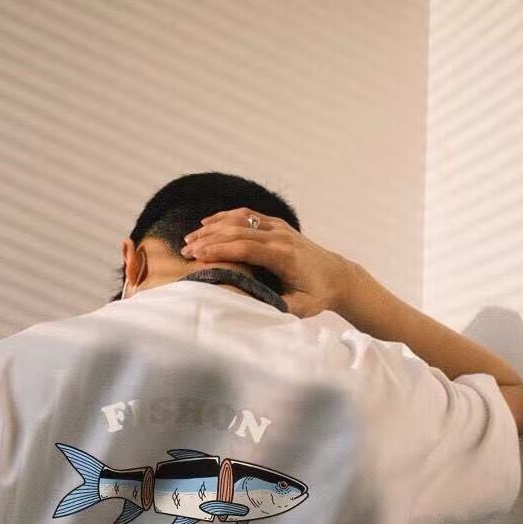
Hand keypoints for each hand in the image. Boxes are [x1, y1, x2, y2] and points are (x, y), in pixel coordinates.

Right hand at [182, 208, 358, 318]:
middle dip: (208, 239)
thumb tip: (250, 308)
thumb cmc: (317, 295)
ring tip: (190, 238)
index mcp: (283, 256)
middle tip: (184, 249)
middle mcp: (280, 236)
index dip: (219, 249)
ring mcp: (278, 227)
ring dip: (213, 226)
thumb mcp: (300, 307)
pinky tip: (208, 222)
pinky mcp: (277, 225)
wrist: (338, 276)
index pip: (245, 248)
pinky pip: (247, 215)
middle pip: (237, 231)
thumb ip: (277, 306)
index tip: (196, 256)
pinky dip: (225, 217)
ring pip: (240, 219)